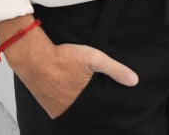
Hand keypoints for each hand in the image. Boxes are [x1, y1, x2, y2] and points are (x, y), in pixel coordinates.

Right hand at [5, 27, 137, 118]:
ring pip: (74, 111)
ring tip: (80, 92)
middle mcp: (70, 111)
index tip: (109, 103)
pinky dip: (66, 103)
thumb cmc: (64, 57)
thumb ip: (114, 70)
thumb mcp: (94, 58)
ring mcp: (57, 110)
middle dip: (92, 106)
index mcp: (84, 103)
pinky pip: (61, 108)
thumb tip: (134, 80)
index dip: (105, 107)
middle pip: (87, 112)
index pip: (99, 112)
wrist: (35, 58)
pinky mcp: (48, 107)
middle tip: (91, 93)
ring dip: (78, 104)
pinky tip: (68, 92)